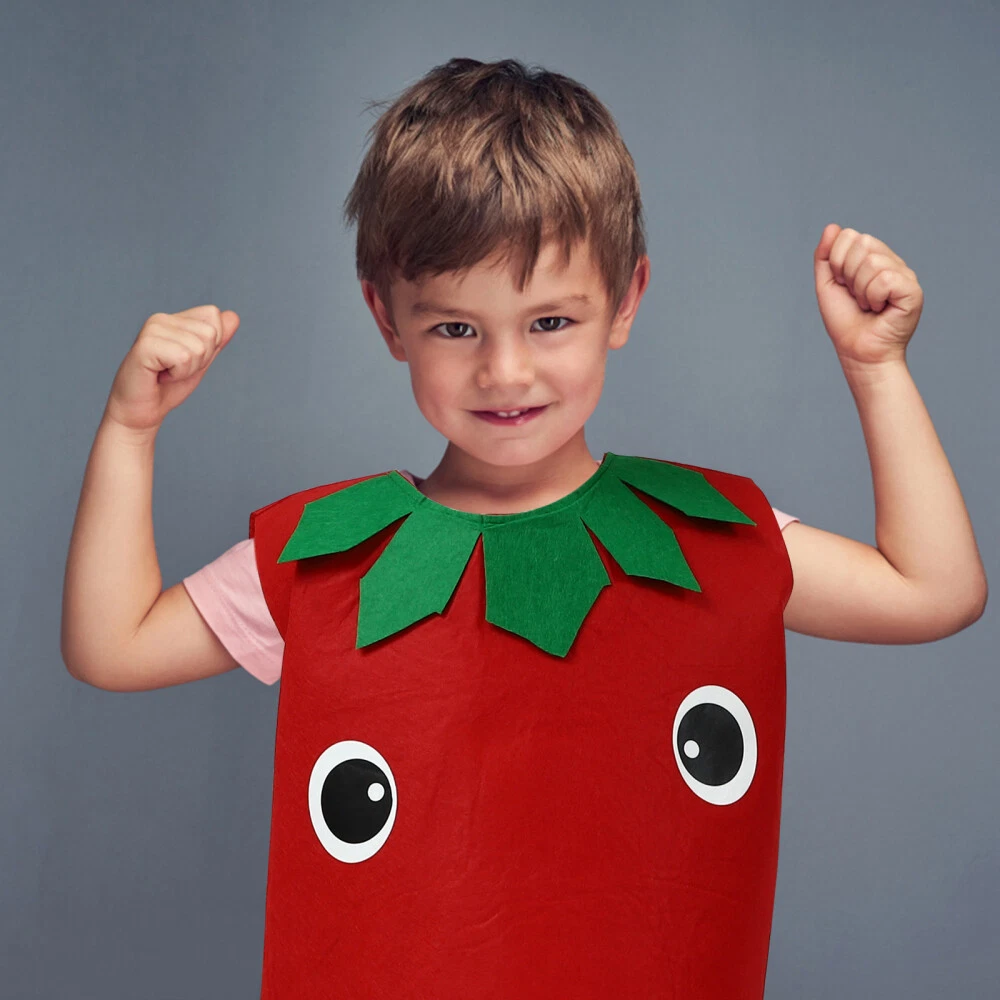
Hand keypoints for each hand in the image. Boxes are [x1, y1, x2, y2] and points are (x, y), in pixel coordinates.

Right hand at [104, 305, 238, 432]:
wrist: (142, 412)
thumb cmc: (168, 388)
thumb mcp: (201, 362)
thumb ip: (216, 340)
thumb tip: (233, 316)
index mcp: (174, 319)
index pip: (213, 315)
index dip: (210, 345)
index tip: (187, 360)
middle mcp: (161, 319)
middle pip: (210, 333)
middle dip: (200, 360)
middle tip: (175, 370)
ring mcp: (151, 329)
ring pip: (199, 348)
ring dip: (187, 370)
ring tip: (166, 373)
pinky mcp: (145, 345)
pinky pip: (183, 358)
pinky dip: (177, 375)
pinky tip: (159, 376)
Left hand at [813, 224, 922, 368]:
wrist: (857, 351)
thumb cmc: (845, 321)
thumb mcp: (828, 285)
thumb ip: (825, 256)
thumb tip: (832, 227)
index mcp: (872, 257)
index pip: (849, 236)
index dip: (836, 262)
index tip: (842, 284)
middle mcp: (891, 261)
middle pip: (861, 243)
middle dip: (847, 274)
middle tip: (855, 296)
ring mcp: (904, 274)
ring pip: (872, 261)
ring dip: (860, 290)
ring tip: (867, 305)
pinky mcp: (912, 290)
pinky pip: (884, 278)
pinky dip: (872, 297)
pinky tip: (879, 309)